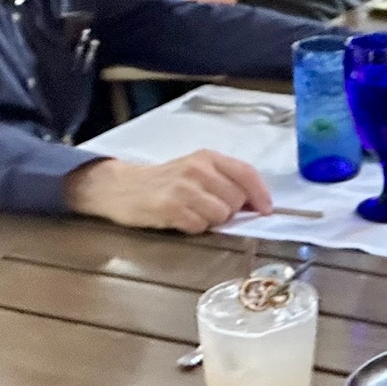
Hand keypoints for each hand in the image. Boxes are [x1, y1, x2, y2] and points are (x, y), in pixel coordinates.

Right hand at [63, 150, 271, 233]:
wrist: (121, 187)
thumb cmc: (163, 181)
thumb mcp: (195, 171)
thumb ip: (223, 180)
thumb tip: (253, 203)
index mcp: (207, 157)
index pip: (246, 173)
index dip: (260, 194)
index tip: (266, 210)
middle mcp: (197, 169)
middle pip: (235, 199)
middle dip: (229, 211)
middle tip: (209, 209)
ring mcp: (183, 188)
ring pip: (220, 215)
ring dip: (211, 221)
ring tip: (192, 213)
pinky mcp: (169, 207)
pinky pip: (199, 226)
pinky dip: (194, 228)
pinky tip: (180, 219)